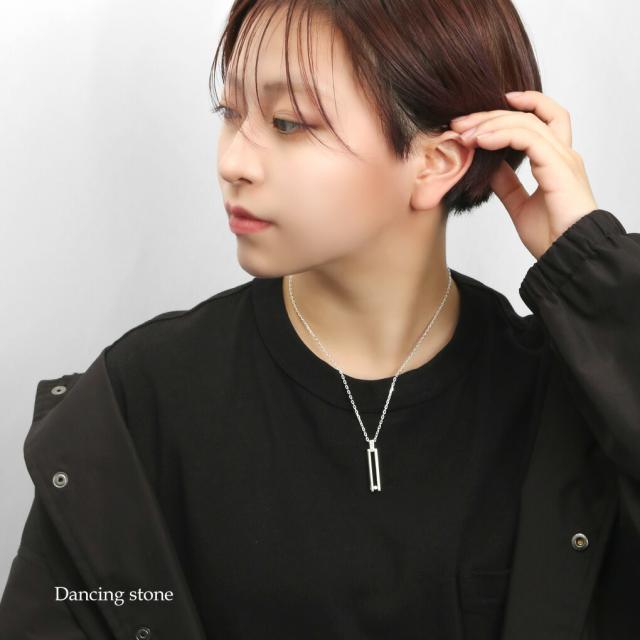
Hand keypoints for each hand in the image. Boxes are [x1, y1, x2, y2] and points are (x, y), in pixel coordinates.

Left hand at [449, 90, 598, 259]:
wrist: (568, 254)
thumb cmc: (551, 236)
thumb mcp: (519, 204)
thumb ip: (506, 183)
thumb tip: (488, 166)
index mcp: (557, 161)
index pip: (542, 119)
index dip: (516, 108)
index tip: (481, 115)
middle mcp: (562, 154)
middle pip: (529, 116)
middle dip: (491, 115)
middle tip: (460, 124)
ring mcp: (563, 158)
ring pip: (526, 122)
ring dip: (490, 124)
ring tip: (464, 135)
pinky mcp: (559, 167)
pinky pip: (528, 139)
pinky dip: (501, 135)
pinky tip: (480, 141)